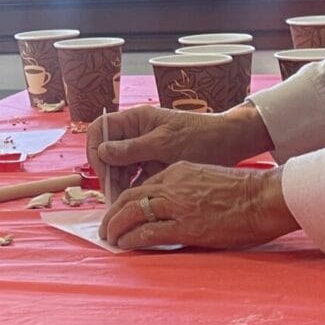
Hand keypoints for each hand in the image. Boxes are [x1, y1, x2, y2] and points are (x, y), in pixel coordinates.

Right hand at [86, 104, 271, 201]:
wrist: (230, 143)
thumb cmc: (200, 137)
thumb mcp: (165, 144)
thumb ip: (132, 149)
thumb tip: (102, 152)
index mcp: (136, 120)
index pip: (100, 129)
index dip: (95, 149)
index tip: (102, 172)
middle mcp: (136, 133)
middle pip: (107, 152)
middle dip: (106, 174)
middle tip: (112, 198)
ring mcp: (144, 149)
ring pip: (119, 167)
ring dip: (117, 184)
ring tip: (122, 205)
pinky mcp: (153, 165)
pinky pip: (134, 177)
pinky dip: (131, 189)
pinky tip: (134, 203)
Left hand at [99, 162, 297, 251]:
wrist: (264, 198)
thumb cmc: (244, 192)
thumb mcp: (207, 178)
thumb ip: (186, 189)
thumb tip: (173, 207)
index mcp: (178, 170)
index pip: (142, 185)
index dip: (127, 200)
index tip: (120, 212)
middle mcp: (172, 184)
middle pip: (130, 197)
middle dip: (113, 213)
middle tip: (106, 227)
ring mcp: (177, 205)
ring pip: (132, 213)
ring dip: (116, 227)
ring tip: (110, 238)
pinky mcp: (185, 226)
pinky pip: (148, 232)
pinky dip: (131, 239)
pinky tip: (125, 245)